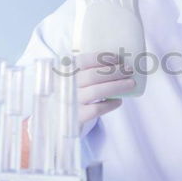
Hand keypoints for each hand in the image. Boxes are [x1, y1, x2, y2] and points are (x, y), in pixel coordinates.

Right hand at [20, 53, 135, 168]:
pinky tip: (118, 101)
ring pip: (97, 91)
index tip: (117, 58)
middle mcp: (64, 86)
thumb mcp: (70, 79)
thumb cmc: (67, 94)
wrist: (51, 122)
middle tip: (129, 70)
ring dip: (117, 86)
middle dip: (115, 71)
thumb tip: (116, 63)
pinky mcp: (75, 117)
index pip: (83, 60)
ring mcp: (70, 102)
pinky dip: (110, 104)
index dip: (102, 58)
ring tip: (131, 83)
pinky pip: (97, 109)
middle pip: (94, 75)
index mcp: (62, 72)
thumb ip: (85, 70)